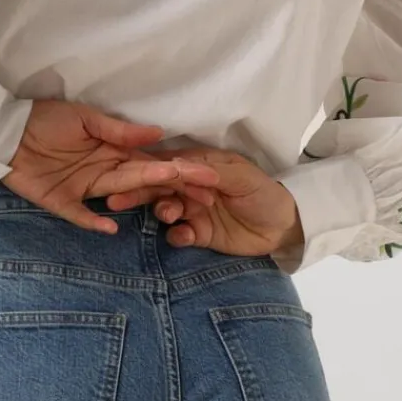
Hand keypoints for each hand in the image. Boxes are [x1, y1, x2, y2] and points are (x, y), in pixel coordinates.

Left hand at [1, 100, 220, 234]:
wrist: (6, 131)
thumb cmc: (46, 119)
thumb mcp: (84, 118)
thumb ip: (118, 131)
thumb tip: (158, 133)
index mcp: (112, 149)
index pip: (150, 161)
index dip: (177, 169)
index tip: (207, 175)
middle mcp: (104, 171)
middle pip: (143, 181)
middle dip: (174, 188)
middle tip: (207, 197)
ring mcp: (84, 189)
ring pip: (120, 195)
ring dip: (143, 200)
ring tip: (169, 208)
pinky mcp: (61, 202)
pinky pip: (81, 216)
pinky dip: (95, 222)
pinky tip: (113, 228)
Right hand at [105, 147, 303, 257]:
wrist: (284, 227)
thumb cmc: (263, 192)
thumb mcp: (240, 176)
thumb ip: (210, 172)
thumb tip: (177, 164)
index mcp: (199, 166)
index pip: (168, 166)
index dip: (148, 169)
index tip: (127, 173)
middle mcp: (190, 187)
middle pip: (159, 187)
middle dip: (140, 192)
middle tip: (117, 200)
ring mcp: (193, 211)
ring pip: (166, 210)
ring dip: (161, 211)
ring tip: (166, 215)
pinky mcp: (199, 234)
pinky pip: (179, 235)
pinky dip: (177, 235)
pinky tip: (183, 236)